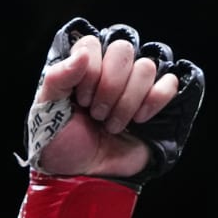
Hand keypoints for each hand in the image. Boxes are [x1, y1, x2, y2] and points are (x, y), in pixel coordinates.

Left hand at [27, 20, 203, 185]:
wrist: (83, 174)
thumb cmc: (61, 143)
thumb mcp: (47, 112)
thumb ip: (57, 78)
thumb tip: (84, 54)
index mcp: (83, 66)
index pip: (93, 43)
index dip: (90, 71)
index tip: (81, 100)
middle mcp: (110, 69)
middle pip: (123, 49)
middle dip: (110, 87)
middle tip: (97, 114)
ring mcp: (135, 84)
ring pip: (146, 66)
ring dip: (127, 101)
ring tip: (112, 124)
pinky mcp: (156, 100)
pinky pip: (170, 82)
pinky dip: (155, 100)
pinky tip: (139, 119)